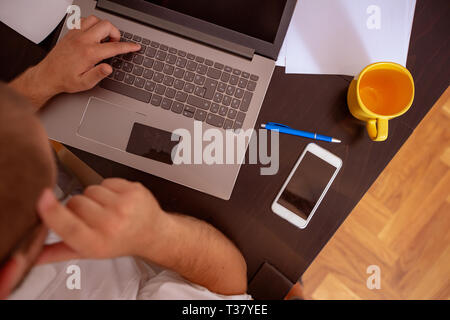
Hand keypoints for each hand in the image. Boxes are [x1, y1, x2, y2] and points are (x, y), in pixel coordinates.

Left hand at [9, 16, 139, 107]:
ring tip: (105, 39)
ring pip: (95, 19)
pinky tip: (93, 35)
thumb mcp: (85, 83)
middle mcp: (82, 41)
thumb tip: (109, 68)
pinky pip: (84, 20)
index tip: (135, 46)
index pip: (114, 47)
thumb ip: (98, 75)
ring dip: (103, 27)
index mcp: (89, 54)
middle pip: (106, 26)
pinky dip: (92, 25)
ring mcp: (75, 35)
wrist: (47, 76)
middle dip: (116, 33)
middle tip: (115, 44)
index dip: (128, 47)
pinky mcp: (70, 33)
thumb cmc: (65, 80)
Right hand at [36, 178, 168, 262]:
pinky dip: (108, 188)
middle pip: (74, 201)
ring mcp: (125, 206)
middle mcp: (111, 225)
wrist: (151, 233)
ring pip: (90, 190)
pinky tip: (116, 200)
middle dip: (77, 207)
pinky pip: (106, 181)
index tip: (42, 198)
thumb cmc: (119, 242)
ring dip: (93, 197)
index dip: (52, 211)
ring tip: (105, 209)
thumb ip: (58, 252)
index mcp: (97, 243)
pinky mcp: (133, 190)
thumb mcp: (89, 251)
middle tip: (91, 217)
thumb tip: (33, 255)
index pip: (69, 225)